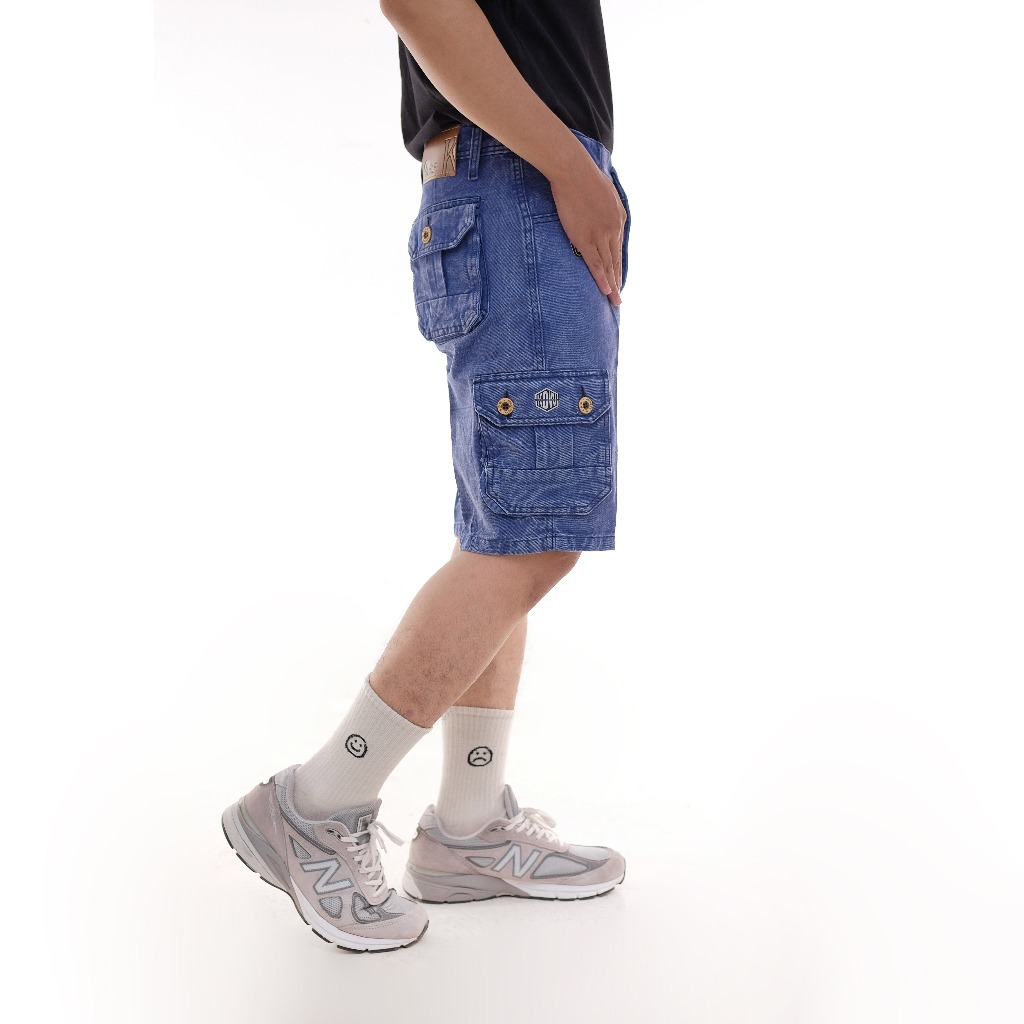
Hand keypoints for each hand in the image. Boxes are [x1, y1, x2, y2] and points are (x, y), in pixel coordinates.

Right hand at [549, 148, 626, 304]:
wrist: (574, 171)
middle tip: (619, 298)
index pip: (618, 247)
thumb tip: (601, 208)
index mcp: (619, 217)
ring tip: (615, 300)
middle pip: (616, 260)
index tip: (617, 277)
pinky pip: (595, 264)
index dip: (617, 264)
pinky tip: (606, 291)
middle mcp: (614, 229)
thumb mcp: (605, 189)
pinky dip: (601, 278)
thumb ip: (605, 205)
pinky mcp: (586, 239)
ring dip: (612, 284)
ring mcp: (601, 235)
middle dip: (618, 280)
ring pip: (608, 265)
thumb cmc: (584, 174)